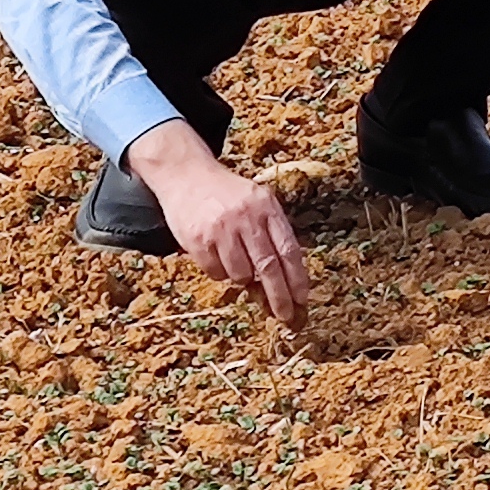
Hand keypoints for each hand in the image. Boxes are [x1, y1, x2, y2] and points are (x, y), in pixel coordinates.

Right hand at [125, 122, 311, 328]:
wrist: (186, 175)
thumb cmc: (227, 194)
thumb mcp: (257, 201)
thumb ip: (273, 232)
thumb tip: (289, 277)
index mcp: (266, 207)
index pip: (288, 249)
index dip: (297, 279)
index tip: (302, 299)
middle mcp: (246, 217)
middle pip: (268, 267)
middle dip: (280, 297)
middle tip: (285, 315)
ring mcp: (221, 229)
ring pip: (240, 275)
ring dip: (242, 279)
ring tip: (237, 262)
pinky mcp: (198, 240)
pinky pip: (215, 272)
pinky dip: (220, 272)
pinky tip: (216, 254)